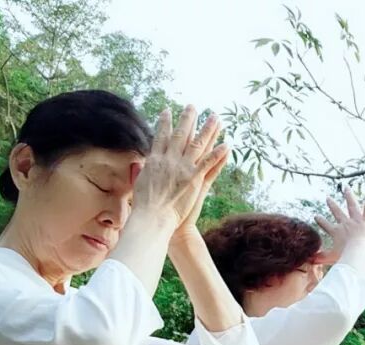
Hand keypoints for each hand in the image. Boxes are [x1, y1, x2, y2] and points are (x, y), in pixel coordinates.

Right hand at [132, 106, 226, 227]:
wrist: (152, 217)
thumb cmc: (143, 205)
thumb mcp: (139, 183)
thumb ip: (140, 170)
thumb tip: (137, 163)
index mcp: (155, 160)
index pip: (161, 136)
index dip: (165, 123)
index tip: (168, 110)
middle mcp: (169, 160)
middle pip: (180, 135)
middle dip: (187, 119)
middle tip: (193, 107)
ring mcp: (183, 168)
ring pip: (198, 144)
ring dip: (208, 130)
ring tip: (215, 118)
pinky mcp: (194, 179)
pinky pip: (209, 163)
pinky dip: (218, 154)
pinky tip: (227, 145)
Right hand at [314, 187, 364, 263]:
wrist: (358, 253)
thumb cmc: (345, 257)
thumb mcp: (330, 258)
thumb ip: (319, 259)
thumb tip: (307, 261)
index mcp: (336, 232)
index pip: (326, 225)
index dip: (320, 221)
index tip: (316, 216)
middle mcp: (345, 223)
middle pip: (337, 212)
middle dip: (332, 205)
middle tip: (328, 199)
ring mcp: (356, 221)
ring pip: (352, 205)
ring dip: (348, 196)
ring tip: (346, 188)